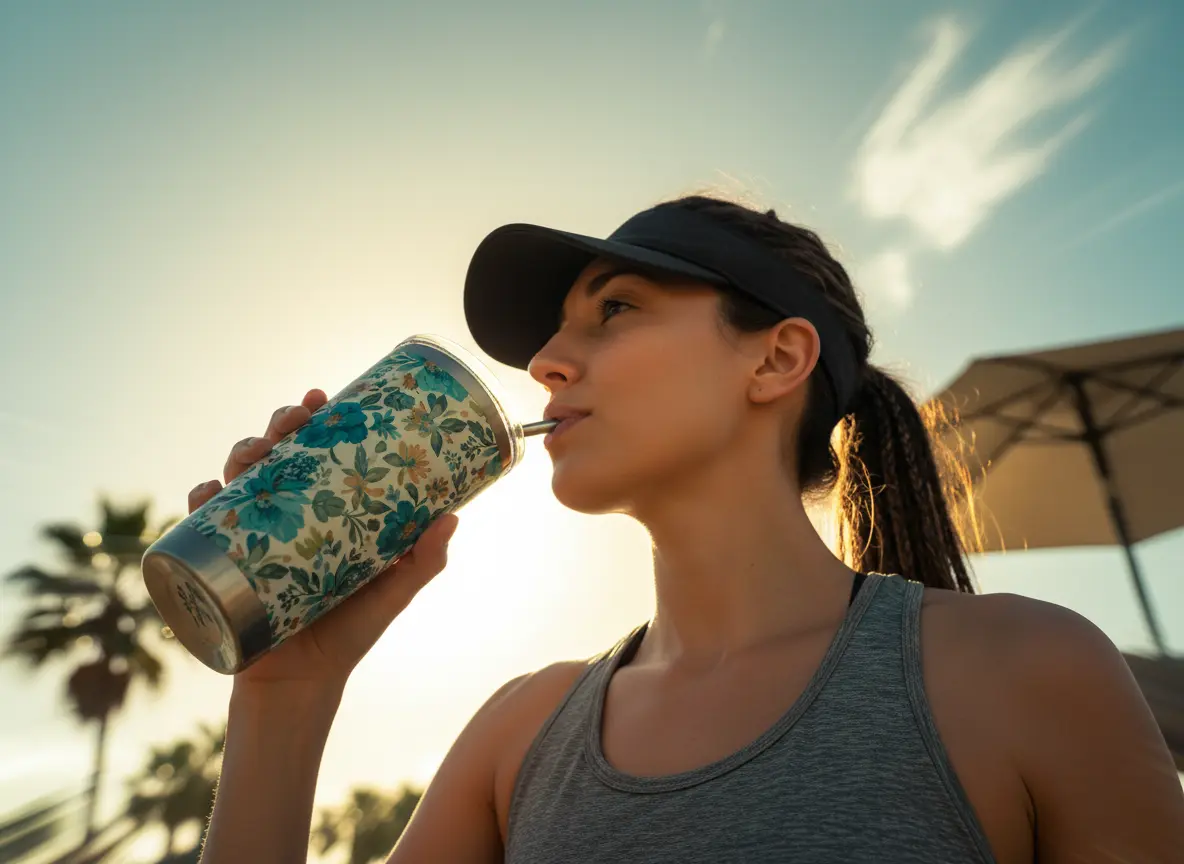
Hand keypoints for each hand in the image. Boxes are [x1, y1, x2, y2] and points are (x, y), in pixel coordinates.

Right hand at [187, 388, 458, 692]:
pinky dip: (200, 501)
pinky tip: (209, 492)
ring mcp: (250, 533)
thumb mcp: (393, 593)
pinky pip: (200, 523)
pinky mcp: (221, 561)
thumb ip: (424, 561)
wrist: (303, 684)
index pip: (317, 450)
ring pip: (237, 476)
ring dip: (240, 452)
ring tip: (255, 452)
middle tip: (292, 419)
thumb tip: (453, 518)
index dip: (315, 418)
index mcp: (324, 508)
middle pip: (275, 452)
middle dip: (276, 424)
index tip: (322, 397)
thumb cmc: (351, 633)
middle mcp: (285, 512)